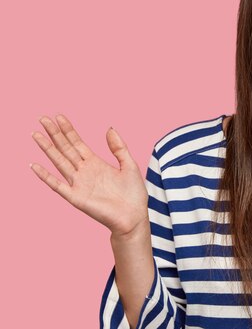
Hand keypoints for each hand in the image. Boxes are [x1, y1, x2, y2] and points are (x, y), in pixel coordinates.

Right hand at [30, 114, 148, 236]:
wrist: (134, 217)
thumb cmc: (133, 194)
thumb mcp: (129, 165)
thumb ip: (119, 148)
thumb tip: (109, 128)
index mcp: (96, 163)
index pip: (77, 143)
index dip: (68, 130)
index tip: (59, 117)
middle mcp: (84, 172)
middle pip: (66, 149)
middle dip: (55, 134)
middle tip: (43, 118)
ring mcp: (79, 184)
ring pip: (59, 162)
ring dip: (47, 149)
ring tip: (36, 134)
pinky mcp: (76, 197)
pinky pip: (57, 185)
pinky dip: (46, 176)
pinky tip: (34, 165)